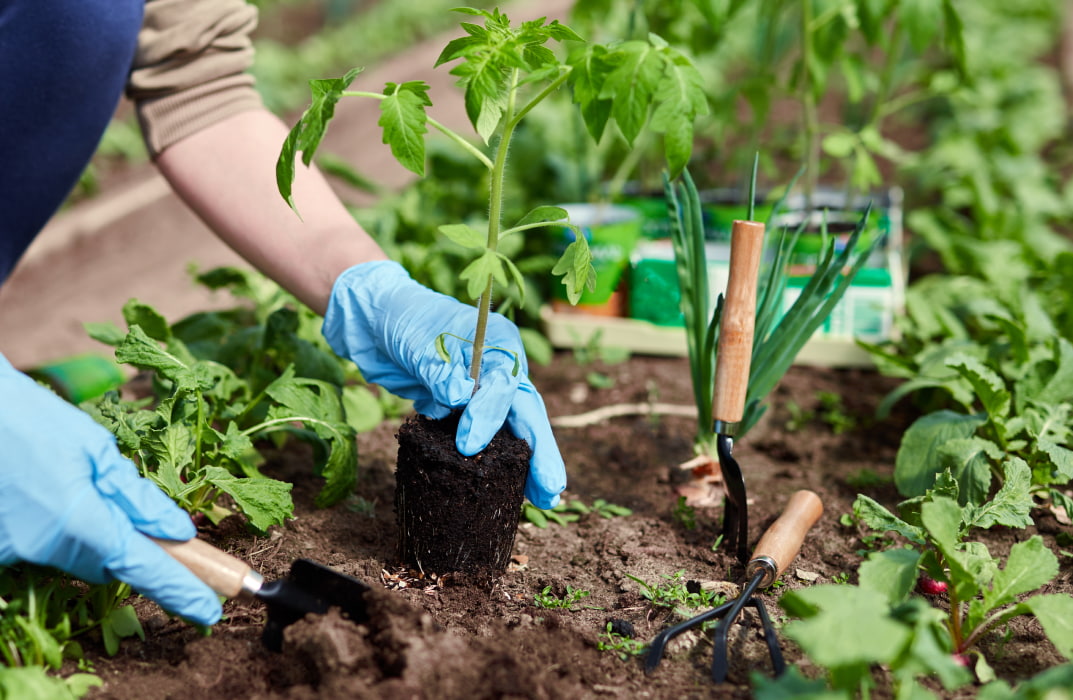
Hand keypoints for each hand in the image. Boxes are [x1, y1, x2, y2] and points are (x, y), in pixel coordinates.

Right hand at [0, 356, 220, 624]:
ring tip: (63, 480)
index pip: (145, 567)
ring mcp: (15, 552)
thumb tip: (177, 532)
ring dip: (86, 530)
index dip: (180, 589)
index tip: (210, 611)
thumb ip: (137, 497)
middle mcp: (45, 547)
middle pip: (107, 563)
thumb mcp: (95, 448)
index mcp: (80, 521)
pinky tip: (38, 488)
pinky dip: (53, 525)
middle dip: (123, 541)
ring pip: (75, 556)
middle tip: (113, 496)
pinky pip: (43, 547)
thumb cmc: (29, 419)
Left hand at [322, 261, 566, 507]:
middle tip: (550, 490)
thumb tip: (460, 396)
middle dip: (540, 452)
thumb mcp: (421, 342)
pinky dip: (493, 463)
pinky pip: (485, 439)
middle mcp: (500, 370)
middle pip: (527, 413)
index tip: (468, 444)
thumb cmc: (404, 319)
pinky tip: (503, 490)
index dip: (491, 416)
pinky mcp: (465, 411)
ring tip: (540, 498)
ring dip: (524, 464)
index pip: (506, 385)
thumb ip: (440, 370)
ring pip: (512, 431)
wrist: (377, 322)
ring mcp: (484, 392)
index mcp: (498, 344)